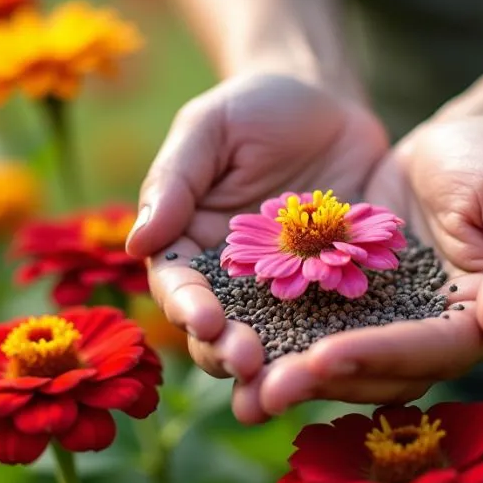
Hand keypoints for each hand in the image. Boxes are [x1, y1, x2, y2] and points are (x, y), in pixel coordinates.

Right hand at [125, 72, 388, 381]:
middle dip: (229, 351)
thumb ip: (174, 180)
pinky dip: (335, 348)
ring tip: (290, 379)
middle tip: (249, 362)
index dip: (186, 308)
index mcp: (188, 246)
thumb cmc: (253, 108)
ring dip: (277, 366)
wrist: (326, 102)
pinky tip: (346, 360)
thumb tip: (135, 243)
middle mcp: (232, 282)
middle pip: (220, 331)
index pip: (178, 287)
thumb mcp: (209, 129)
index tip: (204, 320)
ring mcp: (285, 293)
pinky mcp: (335, 292)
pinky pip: (333, 325)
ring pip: (274, 342)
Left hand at [232, 116, 482, 422]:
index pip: (434, 350)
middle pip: (382, 375)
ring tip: (244, 387)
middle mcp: (438, 338)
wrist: (445, 141)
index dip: (382, 355)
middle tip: (267, 389)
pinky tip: (236, 347)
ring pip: (344, 366)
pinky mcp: (354, 311)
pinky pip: (315, 334)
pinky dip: (281, 345)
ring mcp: (392, 328)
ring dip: (296, 378)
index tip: (326, 355)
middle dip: (325, 381)